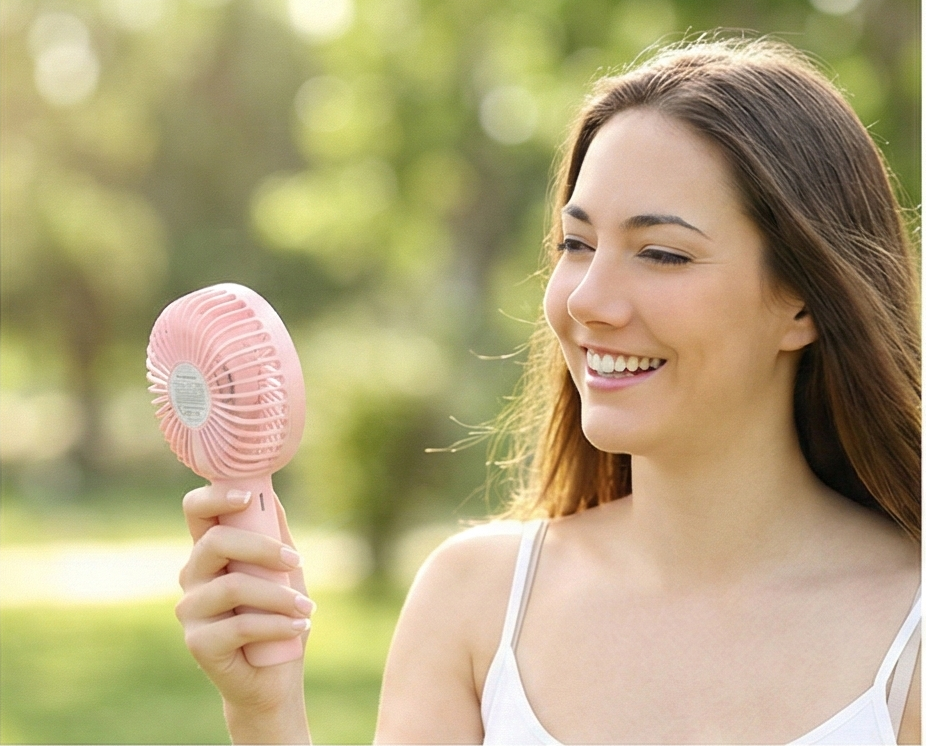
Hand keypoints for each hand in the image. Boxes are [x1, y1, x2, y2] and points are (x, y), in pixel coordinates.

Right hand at [175, 485, 312, 742]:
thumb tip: (270, 492)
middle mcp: (193, 576)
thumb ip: (274, 532)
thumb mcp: (282, 569)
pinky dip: (277, 624)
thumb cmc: (277, 615)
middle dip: (262, 547)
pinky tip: (299, 627)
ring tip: (306, 608)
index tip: (248, 496)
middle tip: (296, 560)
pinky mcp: (198, 643)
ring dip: (279, 595)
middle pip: (216, 542)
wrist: (274, 677)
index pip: (196, 510)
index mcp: (210, 552)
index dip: (216, 496)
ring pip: (233, 586)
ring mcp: (191, 610)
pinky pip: (240, 624)